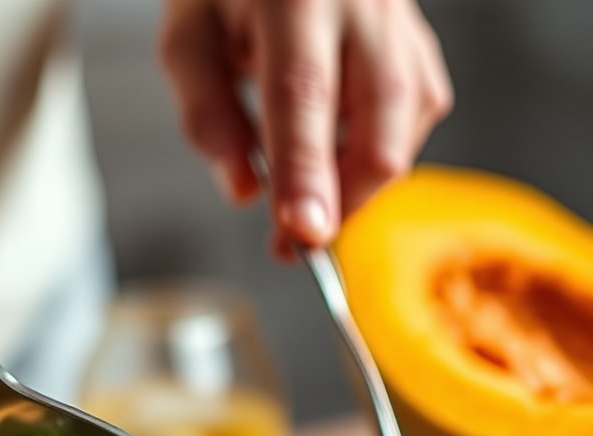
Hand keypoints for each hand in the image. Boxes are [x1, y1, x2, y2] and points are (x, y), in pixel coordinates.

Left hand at [158, 0, 452, 253]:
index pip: (304, 94)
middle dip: (345, 199)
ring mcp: (399, 16)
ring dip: (361, 182)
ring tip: (309, 196)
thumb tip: (242, 191)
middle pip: (381, 121)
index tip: (303, 233)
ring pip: (409, 124)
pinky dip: (378, 151)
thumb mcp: (188, 38)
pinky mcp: (418, 35)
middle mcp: (361, 1)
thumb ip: (206, 114)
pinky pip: (418, 109)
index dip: (307, 172)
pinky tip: (337, 155)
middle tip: (296, 240)